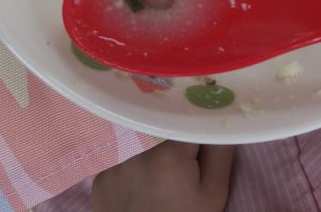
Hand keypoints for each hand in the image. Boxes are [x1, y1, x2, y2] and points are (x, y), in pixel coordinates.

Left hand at [91, 141, 234, 211]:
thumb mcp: (214, 194)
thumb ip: (219, 152)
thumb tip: (218, 118)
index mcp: (170, 155)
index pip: (189, 128)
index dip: (198, 143)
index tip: (201, 157)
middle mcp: (138, 156)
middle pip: (166, 146)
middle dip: (176, 160)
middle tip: (182, 189)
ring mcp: (115, 169)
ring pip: (144, 159)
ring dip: (153, 172)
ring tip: (160, 199)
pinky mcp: (100, 182)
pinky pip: (124, 172)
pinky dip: (133, 183)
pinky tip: (140, 203)